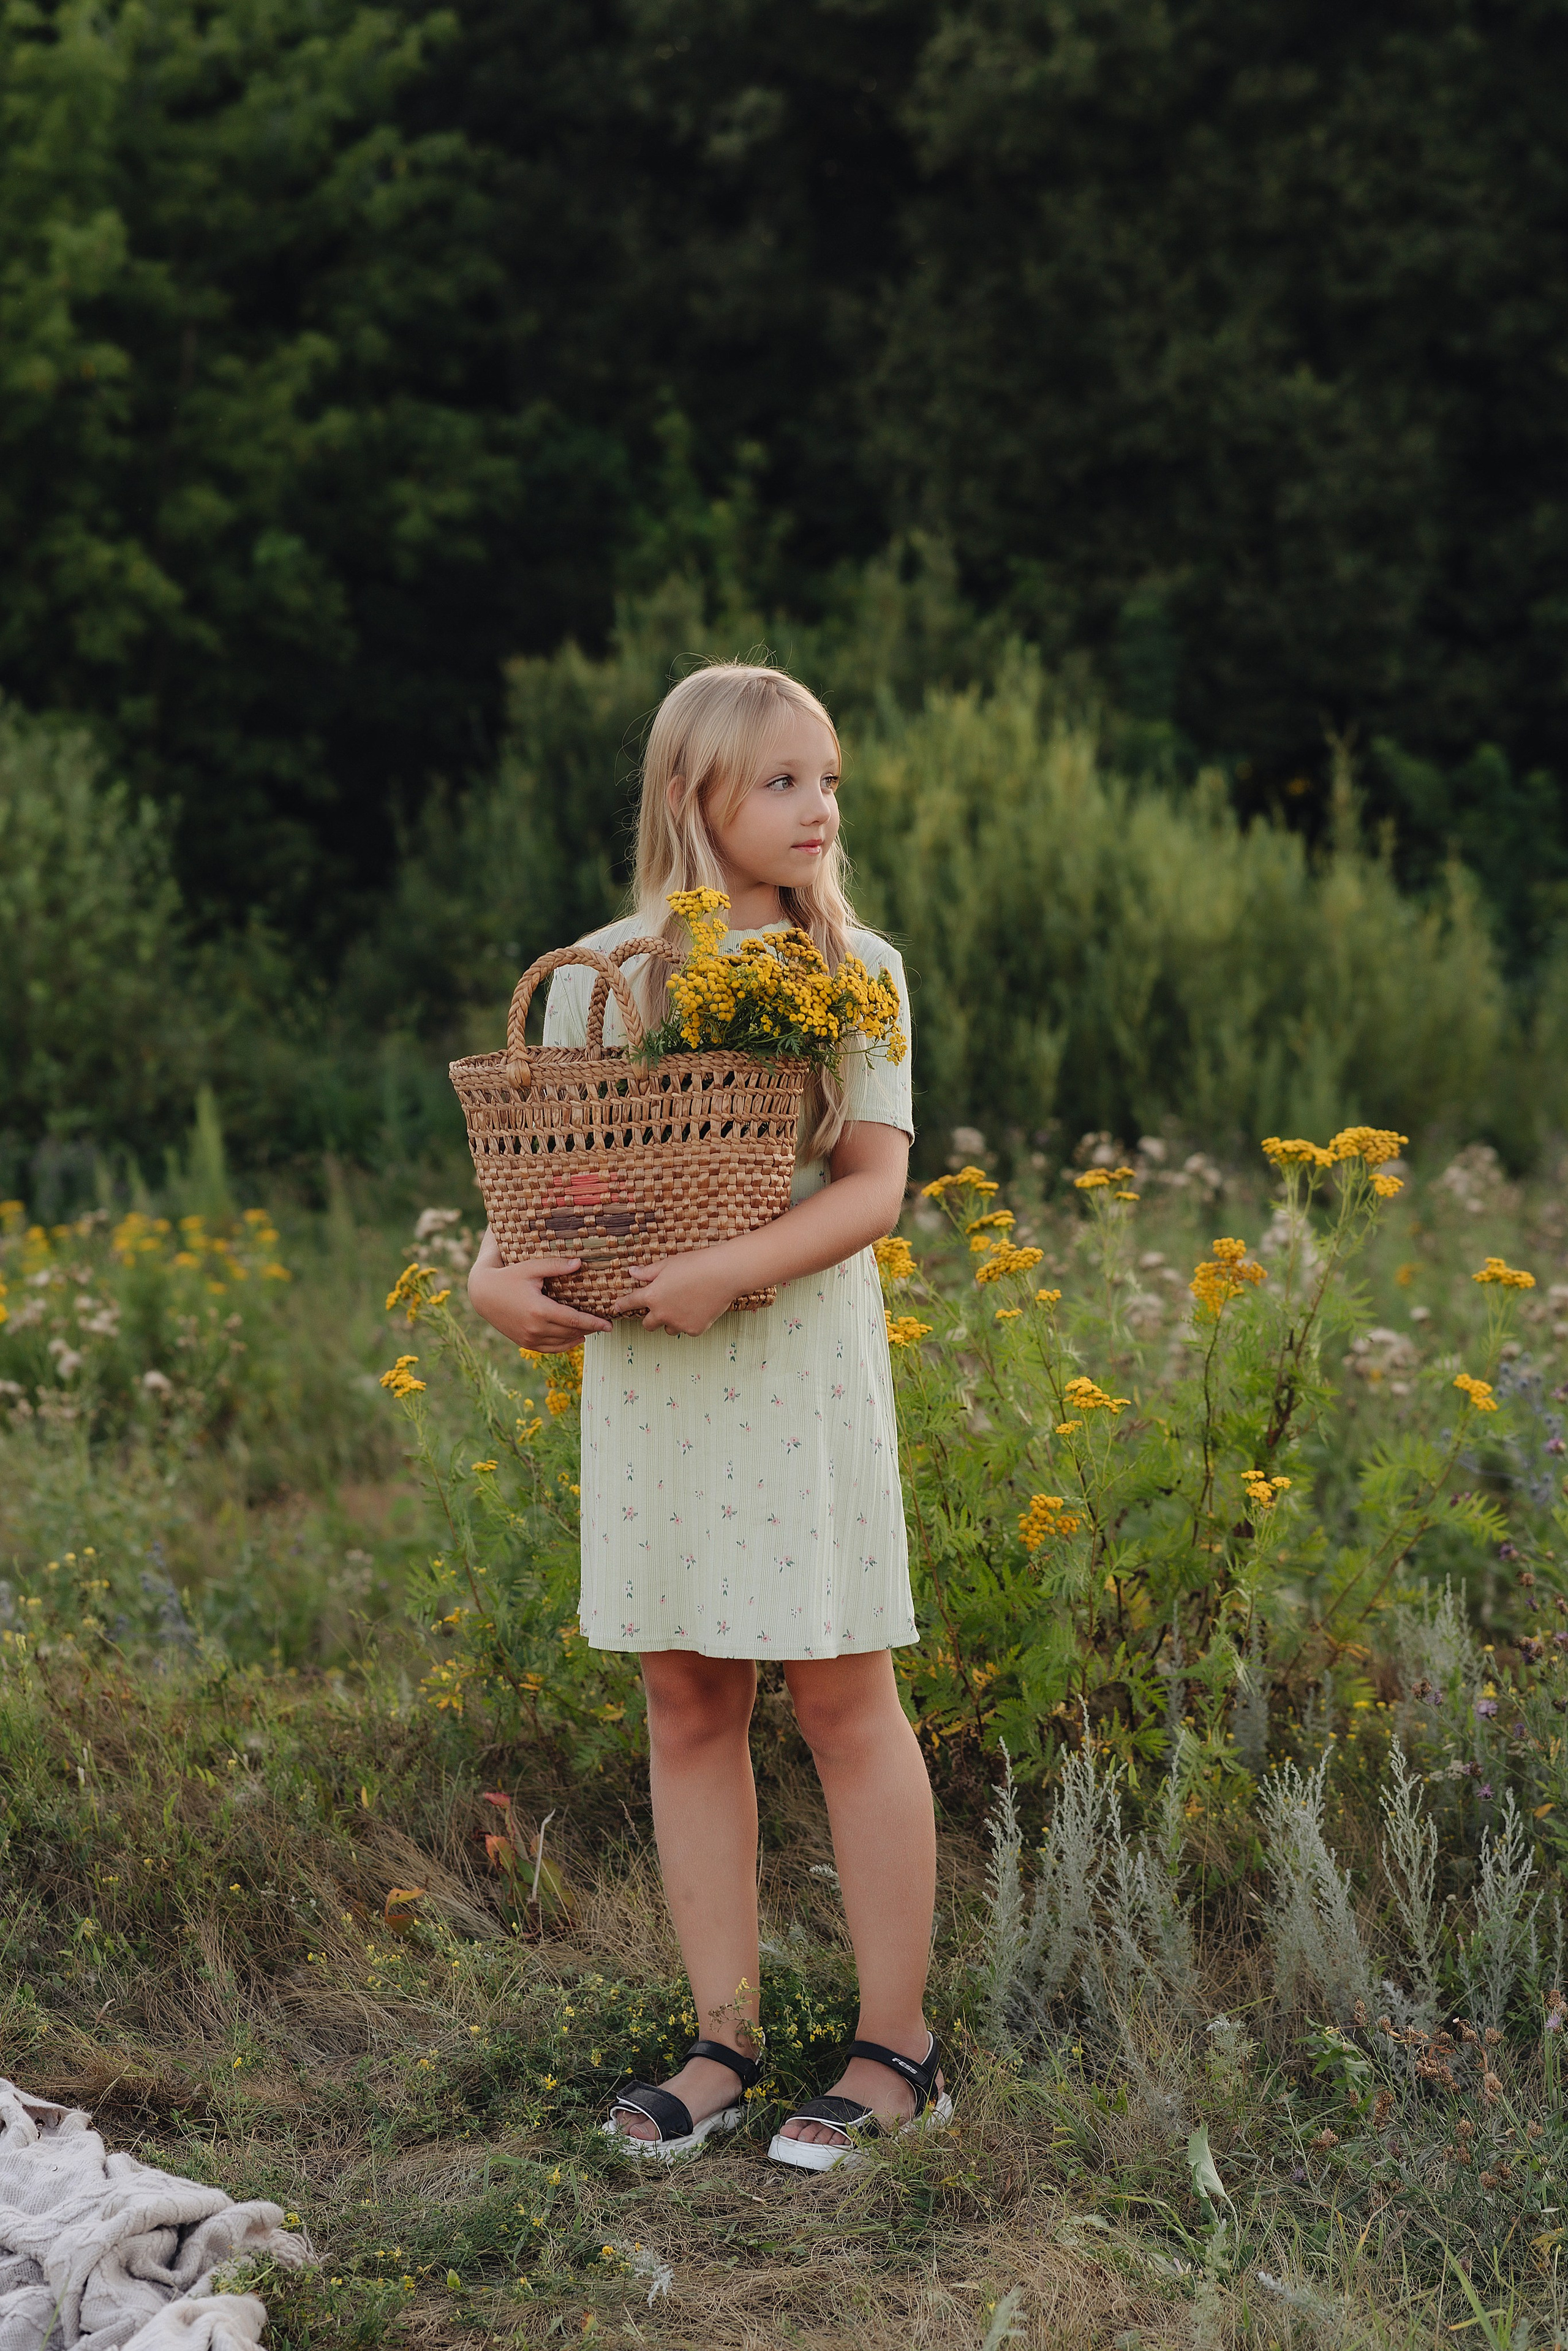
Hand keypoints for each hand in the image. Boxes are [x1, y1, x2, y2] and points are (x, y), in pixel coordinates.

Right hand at [467, 1231, 610, 1346]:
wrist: (483, 1294)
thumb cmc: (508, 1277)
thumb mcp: (531, 1268)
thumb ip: (556, 1266)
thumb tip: (579, 1263)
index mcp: (539, 1310)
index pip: (574, 1320)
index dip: (594, 1323)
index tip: (609, 1325)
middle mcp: (535, 1328)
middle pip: (571, 1332)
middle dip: (590, 1330)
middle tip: (606, 1327)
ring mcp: (528, 1338)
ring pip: (562, 1342)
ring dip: (579, 1337)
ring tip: (593, 1331)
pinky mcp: (524, 1342)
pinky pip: (549, 1348)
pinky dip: (565, 1345)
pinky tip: (576, 1339)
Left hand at [609, 1249, 741, 1334]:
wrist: (724, 1273)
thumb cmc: (696, 1264)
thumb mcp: (668, 1264)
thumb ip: (648, 1272)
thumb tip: (632, 1272)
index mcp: (652, 1296)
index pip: (630, 1302)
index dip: (622, 1305)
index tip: (616, 1308)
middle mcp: (662, 1313)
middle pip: (647, 1324)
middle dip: (651, 1318)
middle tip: (661, 1308)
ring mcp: (678, 1324)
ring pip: (668, 1328)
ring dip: (671, 1321)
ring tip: (685, 1305)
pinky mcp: (694, 1330)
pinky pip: (687, 1329)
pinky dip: (690, 1322)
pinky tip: (699, 1307)